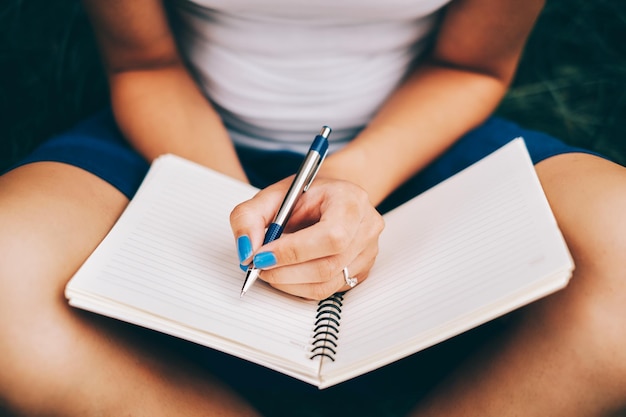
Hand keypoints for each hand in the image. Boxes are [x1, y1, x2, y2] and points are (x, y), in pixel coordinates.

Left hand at [230, 176, 384, 299]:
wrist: (332, 196)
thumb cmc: (307, 194)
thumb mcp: (273, 195)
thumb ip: (250, 217)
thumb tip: (247, 250)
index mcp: (351, 200)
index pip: (330, 236)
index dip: (293, 251)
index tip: (261, 256)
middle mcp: (366, 227)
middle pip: (328, 265)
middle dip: (286, 271)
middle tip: (258, 267)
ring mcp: (368, 252)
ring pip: (326, 284)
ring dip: (290, 283)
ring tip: (270, 269)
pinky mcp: (361, 272)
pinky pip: (328, 290)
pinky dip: (300, 287)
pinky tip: (288, 272)